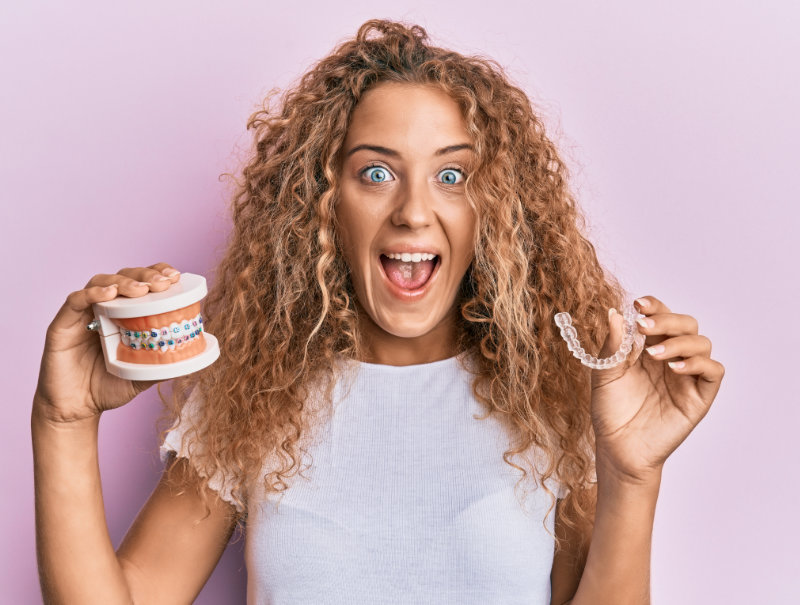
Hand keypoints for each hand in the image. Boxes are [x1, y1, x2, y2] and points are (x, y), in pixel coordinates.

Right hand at [34, 262, 181, 423]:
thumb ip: (164, 362)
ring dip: (124, 282)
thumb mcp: (143, 374)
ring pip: (101, 282)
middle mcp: (105, 307)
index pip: (142, 282)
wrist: (76, 410)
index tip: (175, 277)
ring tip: (141, 290)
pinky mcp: (63, 324)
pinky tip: (109, 294)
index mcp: (126, 313)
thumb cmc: (108, 386)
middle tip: (163, 284)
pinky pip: (75, 300)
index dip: (158, 273)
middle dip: (146, 275)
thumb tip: (194, 354)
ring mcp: (83, 314)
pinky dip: (93, 293)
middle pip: (125, 276)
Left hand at [589, 295, 724, 484]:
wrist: (617, 448)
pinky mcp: (699, 397)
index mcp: (648, 348)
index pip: (661, 317)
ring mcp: (687, 377)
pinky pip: (713, 372)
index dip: (655, 306)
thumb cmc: (610, 411)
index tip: (638, 305)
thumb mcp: (604, 374)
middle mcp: (671, 358)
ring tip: (655, 355)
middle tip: (644, 328)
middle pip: (686, 324)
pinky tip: (674, 369)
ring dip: (680, 342)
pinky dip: (698, 363)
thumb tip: (615, 314)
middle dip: (667, 320)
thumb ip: (611, 346)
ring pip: (702, 343)